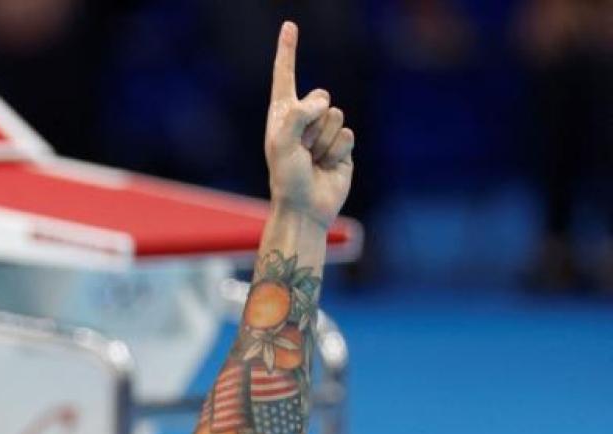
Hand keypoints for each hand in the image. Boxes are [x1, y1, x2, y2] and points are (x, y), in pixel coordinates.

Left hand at [263, 22, 354, 228]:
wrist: (306, 209)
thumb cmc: (286, 179)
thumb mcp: (282, 145)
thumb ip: (297, 117)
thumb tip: (325, 101)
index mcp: (282, 114)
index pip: (285, 75)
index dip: (288, 50)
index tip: (290, 25)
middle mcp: (304, 120)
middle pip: (322, 96)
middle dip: (313, 122)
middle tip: (302, 149)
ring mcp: (325, 132)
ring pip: (337, 116)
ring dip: (324, 141)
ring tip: (313, 160)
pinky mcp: (343, 147)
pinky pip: (349, 134)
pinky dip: (338, 151)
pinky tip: (327, 166)